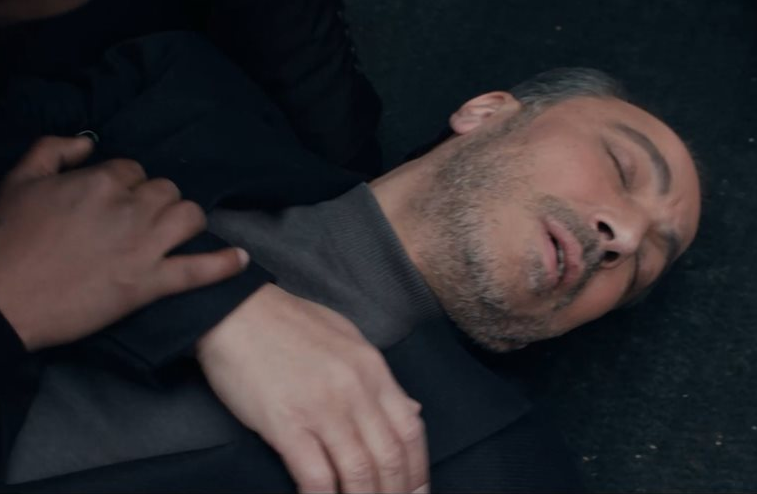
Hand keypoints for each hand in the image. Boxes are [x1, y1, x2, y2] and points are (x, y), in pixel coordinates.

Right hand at [0, 136, 248, 350]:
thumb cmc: (5, 239)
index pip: (134, 170)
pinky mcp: (150, 284)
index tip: (114, 202)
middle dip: (156, 202)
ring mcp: (145, 247)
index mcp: (100, 181)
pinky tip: (242, 260)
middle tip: (137, 220)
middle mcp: (131, 209)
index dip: (127, 186)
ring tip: (173, 231)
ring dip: (185, 221)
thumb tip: (88, 141)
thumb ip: (53, 150)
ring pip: (190, 217)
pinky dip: (224, 265)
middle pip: (167, 191)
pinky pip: (198, 269)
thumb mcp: (18, 180)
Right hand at [197, 283, 429, 493]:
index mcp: (372, 368)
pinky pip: (316, 476)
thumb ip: (379, 378)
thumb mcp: (347, 338)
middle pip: (390, 457)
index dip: (418, 469)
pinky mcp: (287, 423)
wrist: (236, 311)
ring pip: (359, 472)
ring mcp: (322, 407)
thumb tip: (410, 409)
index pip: (410, 429)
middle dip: (397, 493)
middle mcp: (355, 390)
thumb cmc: (289, 323)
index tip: (417, 491)